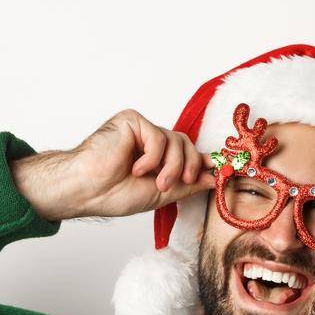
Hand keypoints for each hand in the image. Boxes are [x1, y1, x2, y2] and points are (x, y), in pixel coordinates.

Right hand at [12, 110, 214, 222]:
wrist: (89, 190)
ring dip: (170, 166)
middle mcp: (151, 141)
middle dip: (188, 166)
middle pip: (186, 144)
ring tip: (153, 180)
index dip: (205, 162)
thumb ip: (189, 183)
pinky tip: (135, 168)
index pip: (188, 153)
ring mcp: (142, 129)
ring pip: (176, 141)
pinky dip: (151, 158)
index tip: (226, 171)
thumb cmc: (115, 193)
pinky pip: (158, 137)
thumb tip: (216, 178)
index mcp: (158, 158)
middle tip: (177, 183)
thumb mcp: (162, 193)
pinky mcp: (132, 121)